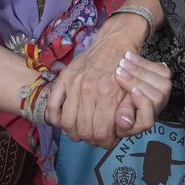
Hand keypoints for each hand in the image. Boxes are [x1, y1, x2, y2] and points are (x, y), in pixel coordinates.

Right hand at [45, 14, 158, 144]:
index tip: (107, 140)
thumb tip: (123, 127)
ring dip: (74, 132)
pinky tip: (65, 121)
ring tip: (82, 130)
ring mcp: (73, 83)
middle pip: (83, 131)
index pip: (101, 133)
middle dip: (91, 139)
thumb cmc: (125, 69)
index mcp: (108, 95)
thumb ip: (128, 111)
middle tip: (96, 136)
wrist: (115, 42)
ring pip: (67, 122)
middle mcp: (88, 90)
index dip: (105, 142)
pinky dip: (56, 118)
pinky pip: (52, 105)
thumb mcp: (133, 89)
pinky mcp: (64, 77)